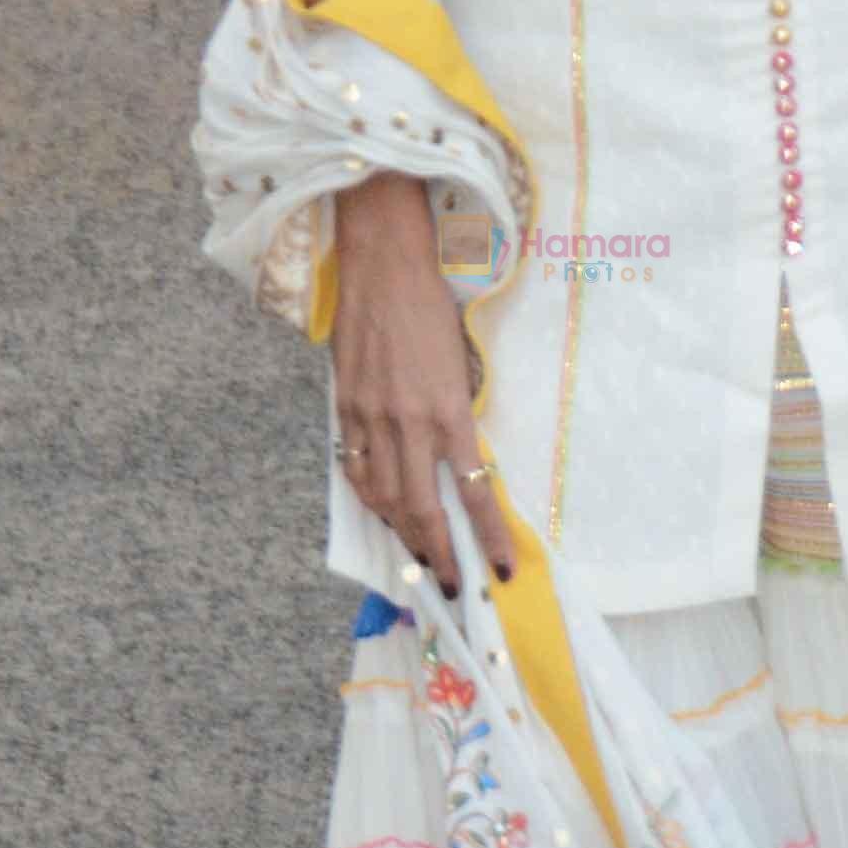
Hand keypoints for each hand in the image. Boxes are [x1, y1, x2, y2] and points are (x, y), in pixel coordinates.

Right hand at [328, 179, 515, 584]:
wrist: (384, 263)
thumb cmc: (432, 305)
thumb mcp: (460, 363)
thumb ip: (456, 415)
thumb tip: (460, 464)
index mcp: (450, 410)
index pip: (474, 491)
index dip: (489, 537)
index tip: (502, 570)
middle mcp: (410, 422)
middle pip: (422, 510)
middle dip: (437, 554)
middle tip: (449, 585)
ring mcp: (371, 416)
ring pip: (382, 497)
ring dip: (400, 532)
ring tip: (416, 552)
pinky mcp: (344, 405)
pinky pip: (353, 467)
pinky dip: (368, 494)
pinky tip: (379, 506)